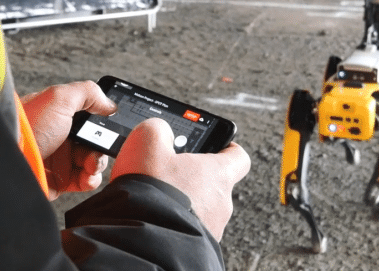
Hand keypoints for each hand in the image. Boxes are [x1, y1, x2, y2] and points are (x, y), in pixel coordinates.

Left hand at [21, 80, 116, 199]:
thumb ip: (88, 93)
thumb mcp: (60, 98)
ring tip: (91, 164)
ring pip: (92, 161)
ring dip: (98, 162)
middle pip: (95, 140)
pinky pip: (84, 181)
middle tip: (101, 146)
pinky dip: (91, 179)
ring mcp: (60, 160)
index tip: (112, 126)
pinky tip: (88, 176)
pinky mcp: (58, 182)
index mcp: (60, 116)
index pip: (90, 118)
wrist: (5, 162)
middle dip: (103, 144)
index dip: (103, 122)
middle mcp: (61, 137)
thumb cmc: (28, 127)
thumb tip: (110, 104)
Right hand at [110, 118, 250, 240]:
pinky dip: (173, 221)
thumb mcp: (147, 142)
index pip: (238, 156)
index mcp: (218, 173)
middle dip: (191, 177)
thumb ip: (158, 129)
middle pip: (213, 183)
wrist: (140, 244)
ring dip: (181, 201)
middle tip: (168, 173)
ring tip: (153, 198)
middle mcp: (221, 203)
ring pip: (200, 208)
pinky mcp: (195, 249)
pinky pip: (188, 229)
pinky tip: (151, 218)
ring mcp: (210, 230)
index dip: (226, 147)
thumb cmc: (151, 191)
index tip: (215, 145)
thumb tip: (160, 131)